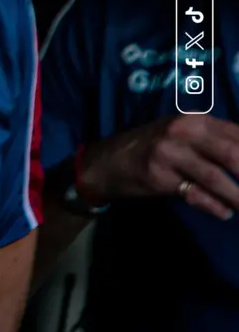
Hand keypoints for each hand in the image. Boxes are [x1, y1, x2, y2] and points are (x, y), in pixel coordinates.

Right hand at [77, 113, 238, 220]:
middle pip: (233, 154)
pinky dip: (214, 206)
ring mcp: (168, 153)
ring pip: (216, 177)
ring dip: (238, 197)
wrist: (106, 162)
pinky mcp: (158, 176)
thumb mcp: (183, 135)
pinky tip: (224, 212)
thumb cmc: (153, 148)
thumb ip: (216, 141)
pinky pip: (195, 194)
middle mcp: (182, 131)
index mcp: (195, 119)